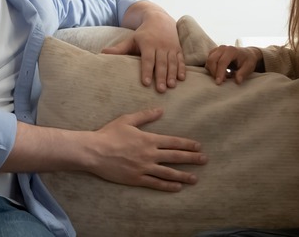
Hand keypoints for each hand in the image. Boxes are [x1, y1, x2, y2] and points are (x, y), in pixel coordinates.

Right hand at [87, 108, 206, 190]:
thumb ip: (145, 116)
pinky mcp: (136, 179)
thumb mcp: (127, 120)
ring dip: (184, 175)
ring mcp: (144, 168)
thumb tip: (160, 110)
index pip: (173, 142)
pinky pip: (155, 183)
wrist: (94, 152)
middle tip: (204, 160)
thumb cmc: (109, 134)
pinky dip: (168, 186)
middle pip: (175, 157)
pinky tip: (177, 187)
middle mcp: (149, 154)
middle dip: (192, 159)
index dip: (187, 144)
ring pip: (168, 173)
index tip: (198, 146)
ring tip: (195, 178)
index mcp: (149, 139)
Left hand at [102, 11, 185, 92]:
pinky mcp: (178, 49)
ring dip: (172, 75)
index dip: (147, 71)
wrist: (160, 19)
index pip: (147, 59)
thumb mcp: (131, 39)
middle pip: (161, 63)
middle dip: (161, 76)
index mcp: (148, 43)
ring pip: (172, 62)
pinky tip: (181, 79)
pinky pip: (181, 60)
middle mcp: (160, 45)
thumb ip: (119, 48)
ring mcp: (171, 47)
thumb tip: (102, 53)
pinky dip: (182, 69)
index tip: (146, 83)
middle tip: (161, 90)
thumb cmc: (143, 33)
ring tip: (171, 86)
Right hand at [205, 45, 261, 83]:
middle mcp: (223, 48)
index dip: (219, 73)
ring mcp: (217, 49)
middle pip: (212, 60)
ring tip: (224, 76)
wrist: (247, 54)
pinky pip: (208, 61)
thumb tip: (237, 81)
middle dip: (213, 72)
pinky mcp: (213, 53)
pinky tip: (220, 73)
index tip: (219, 82)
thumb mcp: (249, 67)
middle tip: (220, 81)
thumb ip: (243, 73)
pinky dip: (211, 69)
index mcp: (232, 50)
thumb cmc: (248, 60)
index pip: (222, 62)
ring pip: (208, 61)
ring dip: (212, 71)